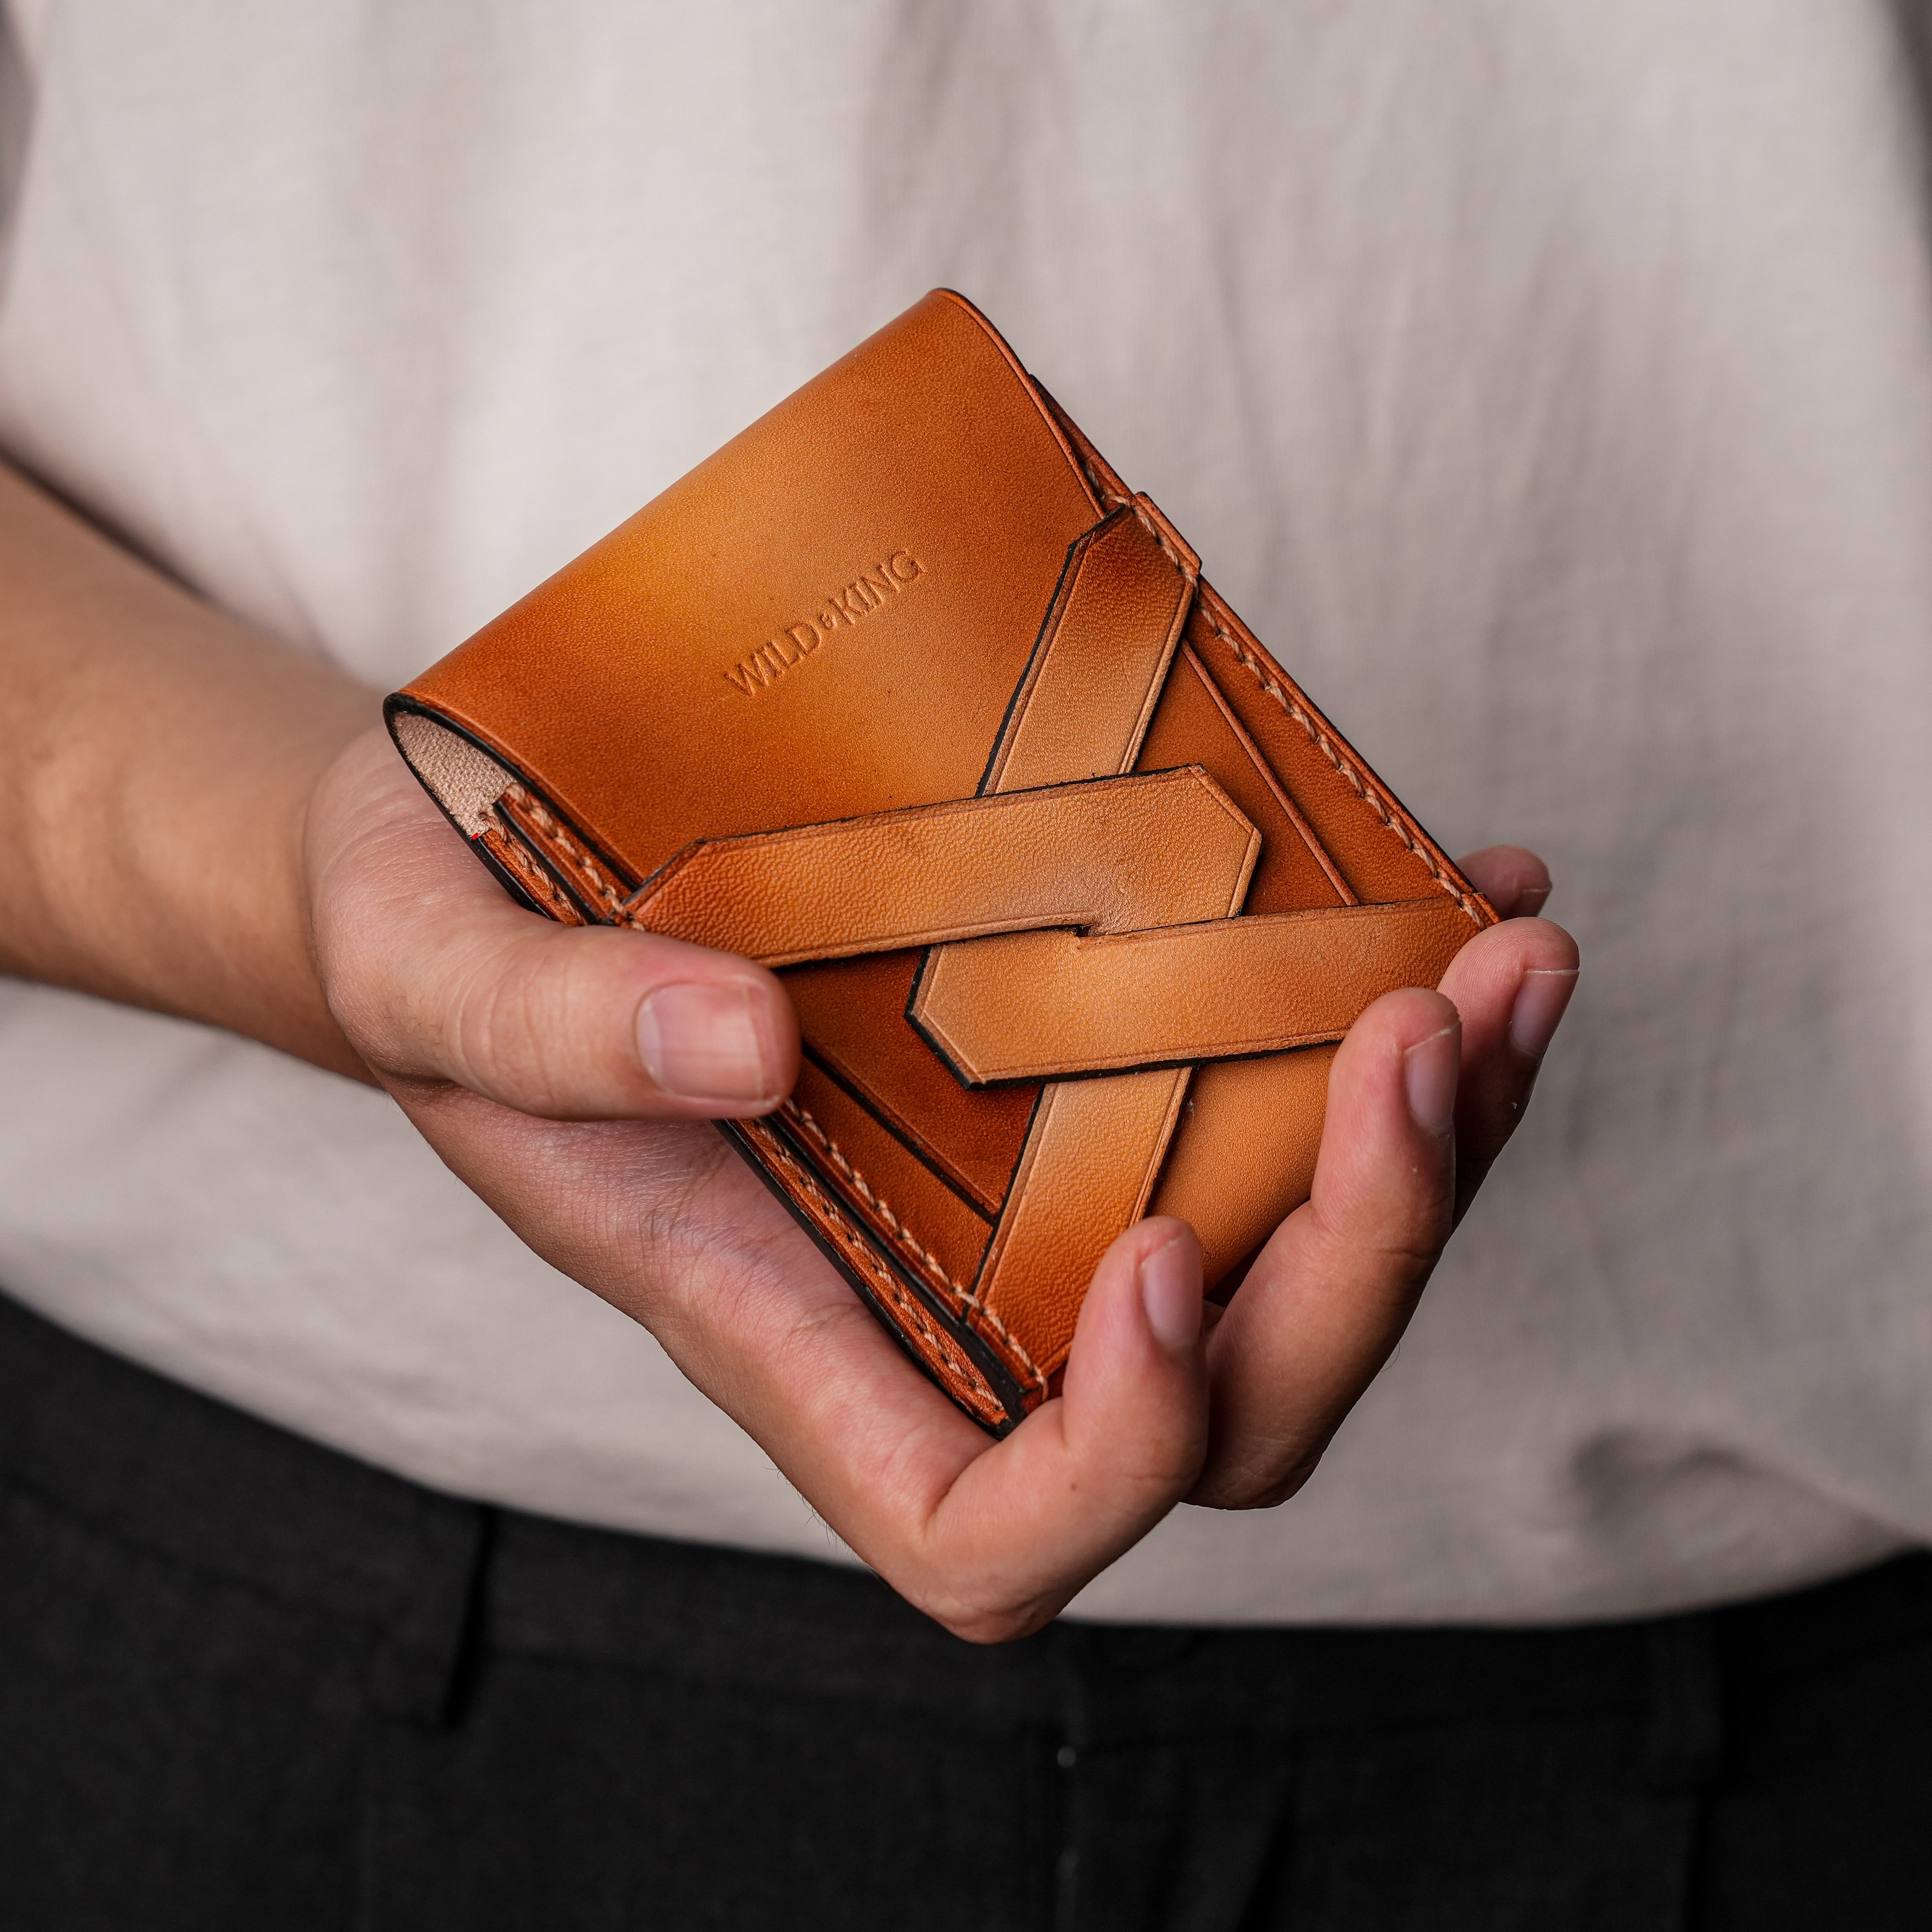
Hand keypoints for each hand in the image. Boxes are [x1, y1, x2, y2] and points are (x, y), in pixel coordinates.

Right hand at [307, 730, 1576, 1639]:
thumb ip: (550, 1025)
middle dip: (1367, 1254)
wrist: (480, 857)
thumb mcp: (434, 970)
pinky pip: (1281, 1098)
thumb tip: (747, 1039)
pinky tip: (1448, 883)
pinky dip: (1393, 1008)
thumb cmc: (429, 938)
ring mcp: (1028, 1181)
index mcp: (788, 1326)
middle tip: (1429, 1031)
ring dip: (1441, 1136)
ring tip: (1507, 957)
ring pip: (1301, 1267)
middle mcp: (943, 1290)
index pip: (988, 1526)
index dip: (1116, 1453)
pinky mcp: (1071, 1060)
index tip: (1159, 1260)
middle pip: (1227, 1406)